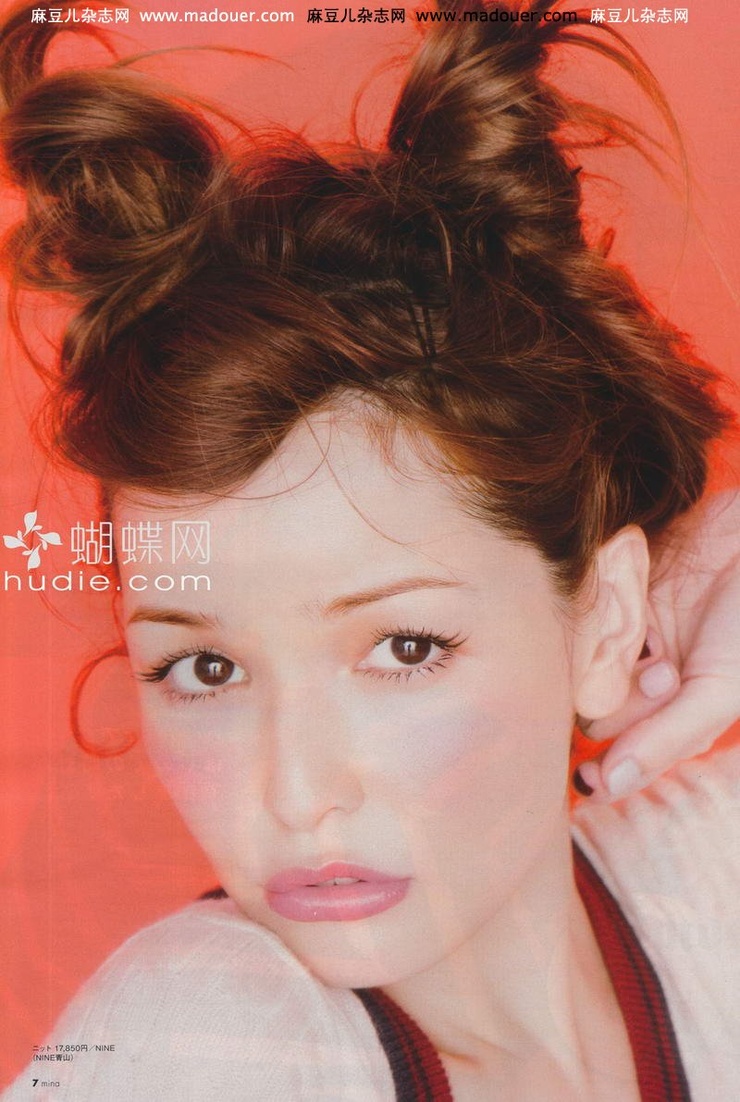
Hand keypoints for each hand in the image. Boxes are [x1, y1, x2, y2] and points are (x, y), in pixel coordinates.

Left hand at [576, 490, 739, 800]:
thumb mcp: (719, 689)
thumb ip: (666, 738)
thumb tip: (607, 788)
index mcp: (668, 709)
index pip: (615, 746)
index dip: (605, 759)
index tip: (587, 774)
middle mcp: (638, 673)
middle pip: (592, 702)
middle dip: (621, 698)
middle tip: (662, 670)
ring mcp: (621, 629)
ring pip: (581, 656)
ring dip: (611, 652)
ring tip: (656, 636)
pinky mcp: (609, 586)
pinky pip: (582, 607)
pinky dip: (601, 608)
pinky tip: (635, 599)